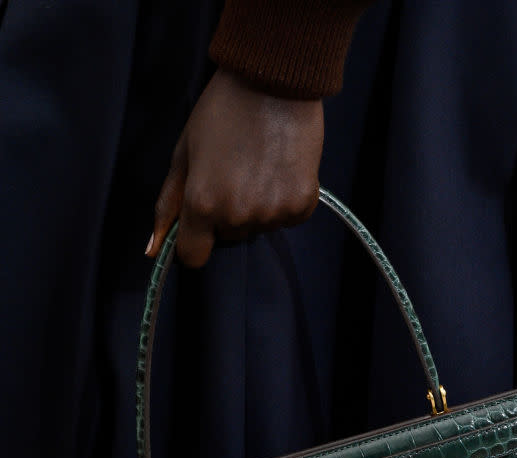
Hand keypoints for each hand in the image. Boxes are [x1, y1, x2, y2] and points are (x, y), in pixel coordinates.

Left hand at [147, 68, 323, 267]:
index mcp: (202, 203)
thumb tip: (152, 250)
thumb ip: (169, 204)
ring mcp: (272, 212)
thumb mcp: (185, 153)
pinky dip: (284, 200)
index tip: (202, 220)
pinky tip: (280, 168)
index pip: (194, 255)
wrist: (274, 80)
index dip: (195, 239)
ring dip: (258, 206)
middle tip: (235, 170)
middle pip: (229, 236)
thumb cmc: (222, 111)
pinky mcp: (302, 205)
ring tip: (260, 165)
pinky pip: (287, 218)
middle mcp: (237, 215)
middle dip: (227, 213)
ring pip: (258, 227)